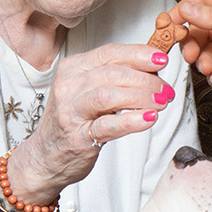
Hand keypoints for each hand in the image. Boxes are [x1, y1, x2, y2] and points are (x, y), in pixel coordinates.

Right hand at [7, 42, 172, 199]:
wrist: (45, 158)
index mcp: (73, 68)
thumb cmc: (71, 123)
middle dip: (147, 80)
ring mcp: (71, 111)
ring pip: (110, 95)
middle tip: (166, 90)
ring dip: (142, 97)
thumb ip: (114, 79)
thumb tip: (152, 70)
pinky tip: (149, 118)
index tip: (161, 60)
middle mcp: (69, 86)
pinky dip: (132, 120)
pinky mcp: (78, 137)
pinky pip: (108, 125)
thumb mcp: (87, 92)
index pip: (110, 53)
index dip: (139, 54)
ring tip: (161, 102)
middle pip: (114, 73)